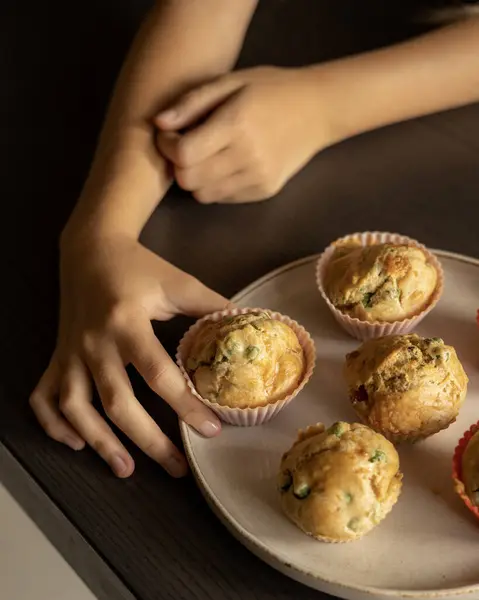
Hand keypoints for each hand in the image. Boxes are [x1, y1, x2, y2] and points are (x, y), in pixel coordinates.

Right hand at [29, 234, 227, 477]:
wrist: (90, 248)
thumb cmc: (139, 267)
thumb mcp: (178, 282)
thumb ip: (212, 307)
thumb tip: (250, 328)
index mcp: (127, 322)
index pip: (158, 374)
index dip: (185, 406)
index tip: (210, 429)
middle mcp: (95, 343)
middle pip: (117, 403)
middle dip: (148, 440)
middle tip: (177, 466)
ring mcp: (71, 353)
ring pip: (76, 407)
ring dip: (99, 443)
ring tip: (126, 470)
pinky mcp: (57, 356)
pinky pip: (44, 397)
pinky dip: (54, 424)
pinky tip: (75, 443)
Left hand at [154, 66, 328, 203]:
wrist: (319, 110)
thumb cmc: (271, 89)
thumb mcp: (231, 82)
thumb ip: (192, 103)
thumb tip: (158, 124)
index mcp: (236, 125)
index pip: (184, 155)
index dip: (168, 147)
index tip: (171, 134)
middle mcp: (247, 157)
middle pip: (189, 180)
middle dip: (179, 165)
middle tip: (186, 146)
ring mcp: (257, 178)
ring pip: (203, 195)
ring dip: (196, 178)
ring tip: (207, 155)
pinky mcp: (264, 191)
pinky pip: (224, 198)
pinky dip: (216, 185)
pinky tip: (227, 164)